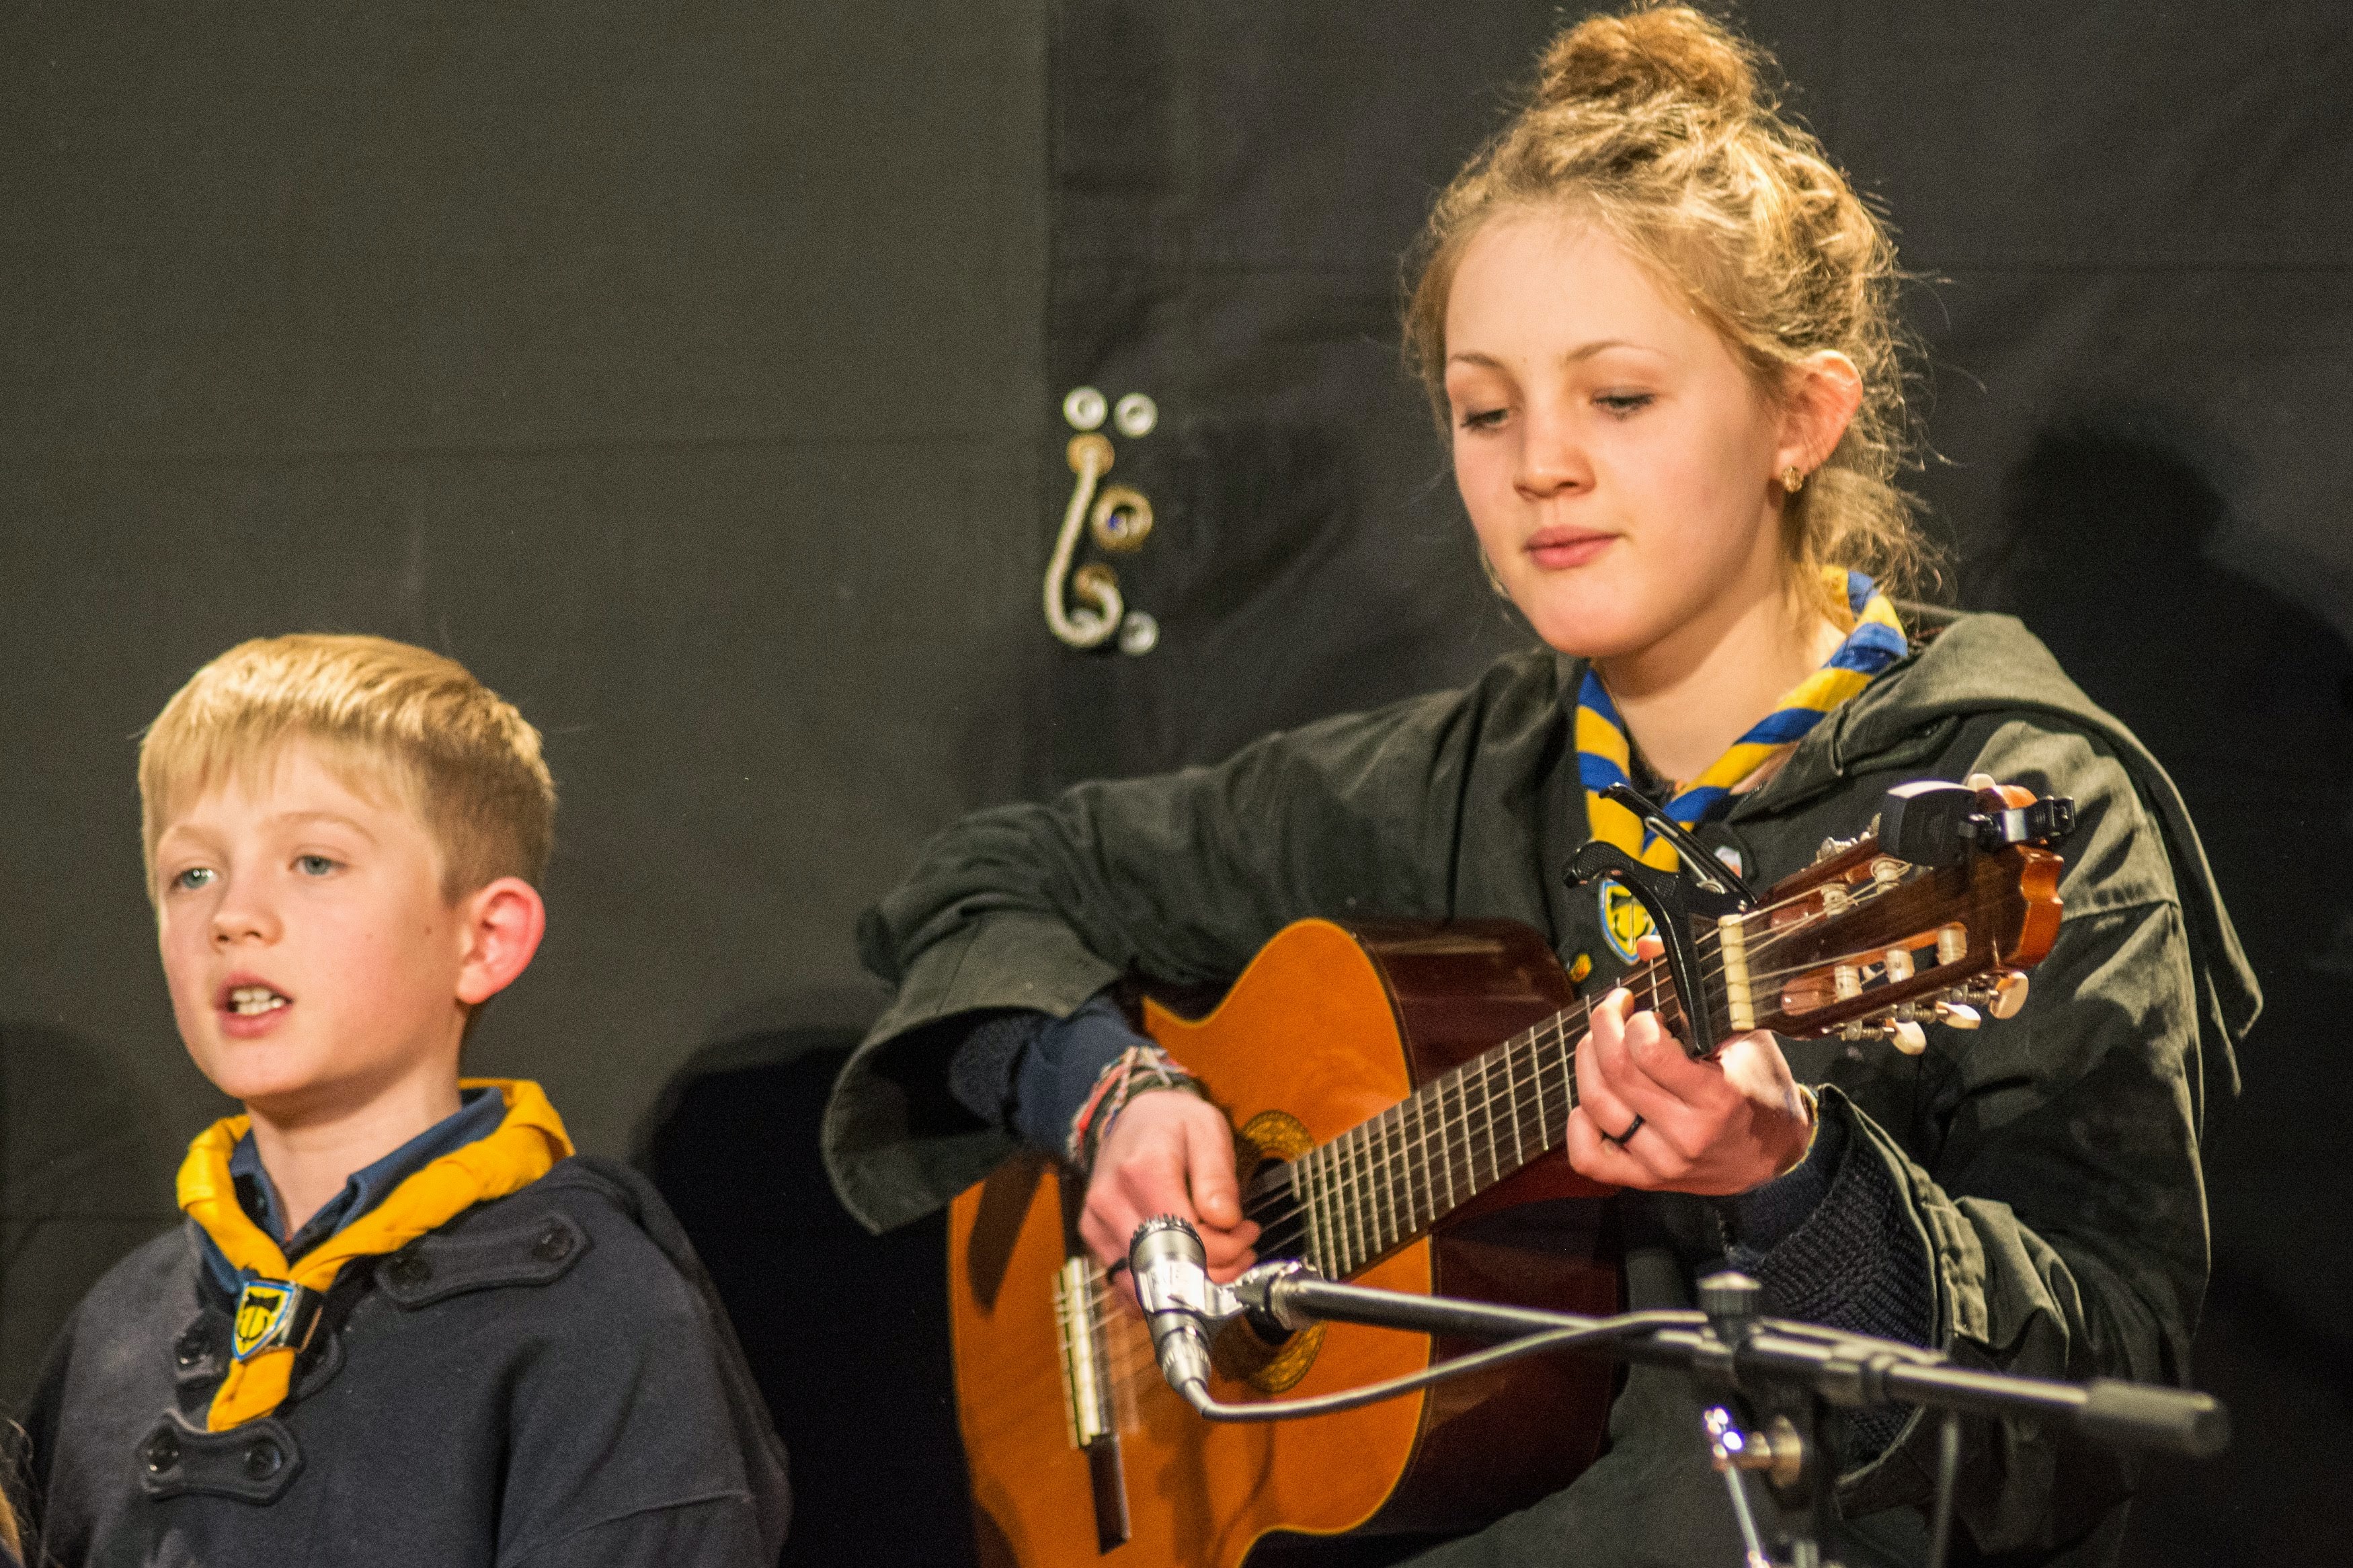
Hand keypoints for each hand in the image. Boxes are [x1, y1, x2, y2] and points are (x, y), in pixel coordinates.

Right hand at [1079, 1089, 1260, 1286]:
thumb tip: (1225, 1221)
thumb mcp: (1209, 1130)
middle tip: (1240, 1251)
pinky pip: (1125, 1284)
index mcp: (1142, 1171)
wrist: (1135, 1116)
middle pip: (1165, 1266)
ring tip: (1218, 1258)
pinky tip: (1185, 1266)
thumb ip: (1218, 1176)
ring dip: (1188, 1285)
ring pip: (1144, 1284)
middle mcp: (1111, 1201)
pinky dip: (1160, 1287)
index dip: (1226, 1249)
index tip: (1247, 1233)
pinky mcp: (1093, 1236)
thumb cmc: (1175, 1123)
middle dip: (1213, 1271)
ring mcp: (1097, 1222)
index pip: (1187, 1237)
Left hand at [1564, 979, 1812, 1196]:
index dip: (1635, 1020)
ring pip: (1596, 1105)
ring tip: (1599, 1041)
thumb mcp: (1746, 1035)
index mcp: (1715, 1097)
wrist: (1779, 1156)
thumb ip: (1698, 991)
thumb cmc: (1761, 1088)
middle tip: (1613, 1008)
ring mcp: (1662, 1161)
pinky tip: (1590, 1099)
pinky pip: (1589, 1158)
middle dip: (1603, 1026)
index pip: (1648, 1052)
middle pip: (1615, 1073)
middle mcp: (1686, 1134)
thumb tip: (1646, 946)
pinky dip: (1577, 1124)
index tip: (1644, 1008)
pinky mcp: (1646, 1180)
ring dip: (1587, 1061)